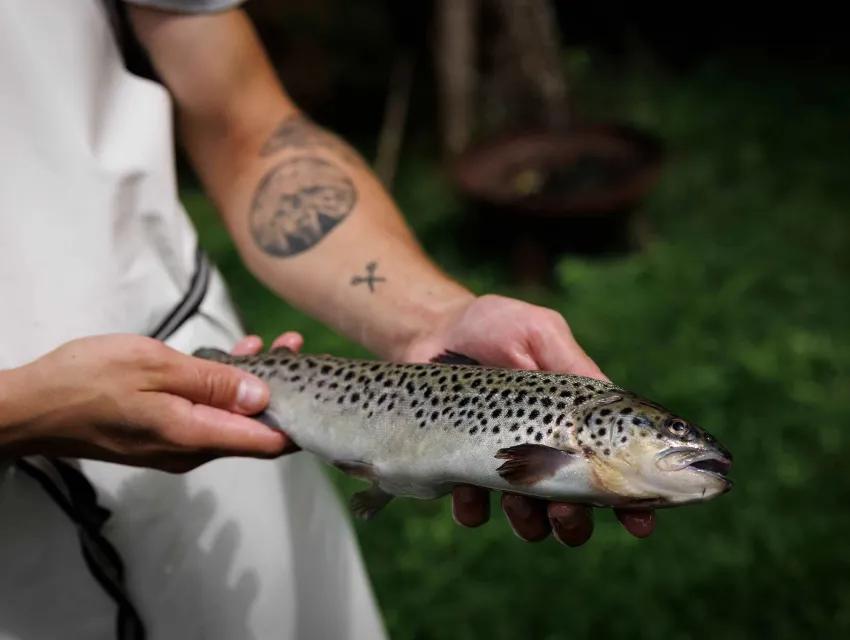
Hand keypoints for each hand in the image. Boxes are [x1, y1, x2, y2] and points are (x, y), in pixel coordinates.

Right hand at [0, 333, 300, 471]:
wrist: (31, 407)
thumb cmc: (88, 381)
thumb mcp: (156, 367)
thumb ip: (213, 382)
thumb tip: (261, 395)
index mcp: (194, 436)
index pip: (266, 443)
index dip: (299, 421)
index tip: (321, 392)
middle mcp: (191, 450)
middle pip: (253, 428)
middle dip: (280, 389)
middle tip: (295, 347)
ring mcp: (176, 445)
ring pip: (230, 417)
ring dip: (252, 383)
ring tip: (273, 345)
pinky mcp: (163, 434)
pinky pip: (206, 414)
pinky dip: (223, 387)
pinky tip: (233, 357)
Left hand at [403, 294, 654, 545]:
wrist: (431, 330)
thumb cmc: (493, 326)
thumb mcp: (540, 333)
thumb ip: (573, 364)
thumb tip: (612, 398)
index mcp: (575, 427)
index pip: (616, 472)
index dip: (634, 504)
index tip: (641, 523)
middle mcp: (545, 456)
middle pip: (576, 512)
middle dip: (575, 521)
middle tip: (565, 507)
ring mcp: (505, 469)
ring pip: (530, 522)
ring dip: (529, 520)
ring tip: (515, 495)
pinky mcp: (462, 473)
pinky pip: (473, 511)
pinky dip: (473, 507)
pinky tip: (466, 484)